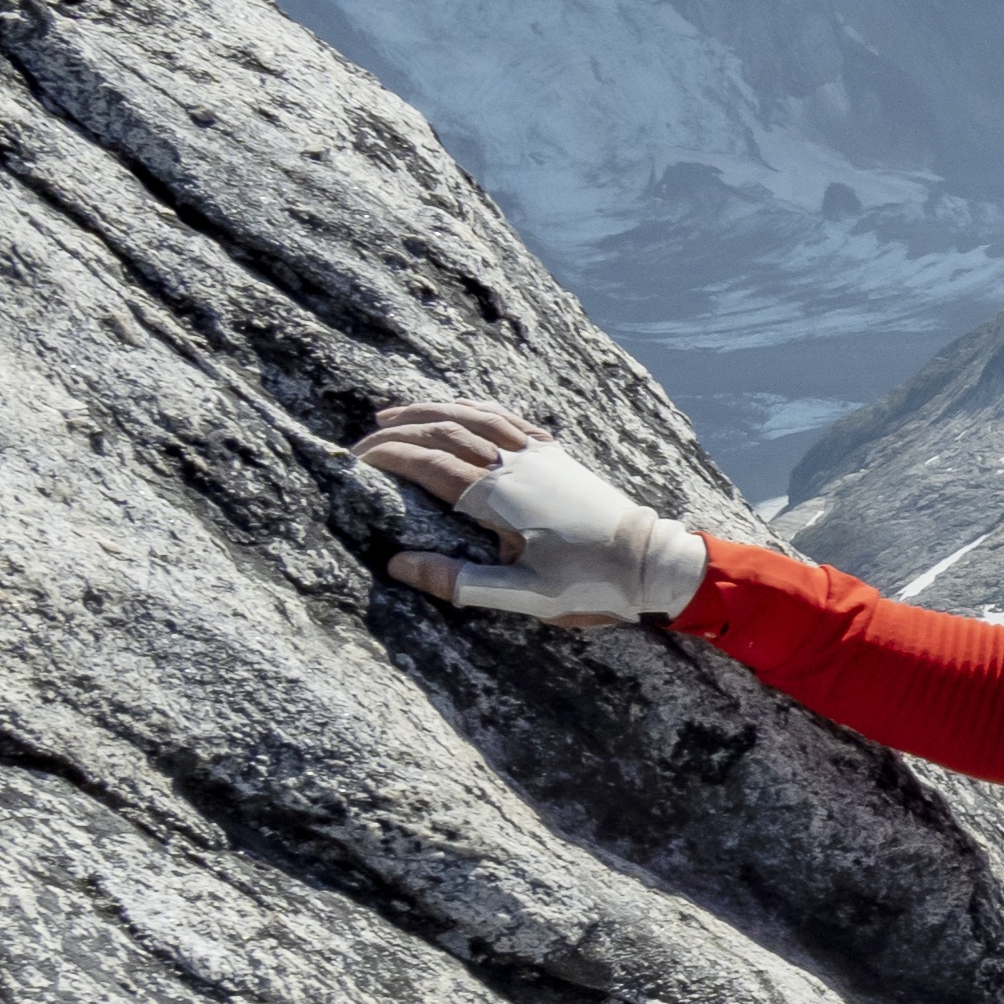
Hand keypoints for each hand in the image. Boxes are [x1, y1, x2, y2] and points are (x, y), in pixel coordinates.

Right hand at [361, 397, 704, 622]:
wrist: (648, 560)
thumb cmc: (587, 584)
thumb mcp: (521, 595)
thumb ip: (458, 581)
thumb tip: (398, 565)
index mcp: (498, 497)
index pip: (428, 464)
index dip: (387, 457)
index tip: (355, 460)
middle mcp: (514, 465)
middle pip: (444, 429)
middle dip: (399, 429)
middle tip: (363, 438)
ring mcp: (537, 455)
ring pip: (473, 416)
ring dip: (431, 410)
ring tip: (396, 413)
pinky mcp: (556, 455)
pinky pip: (506, 419)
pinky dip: (474, 408)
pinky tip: (463, 409)